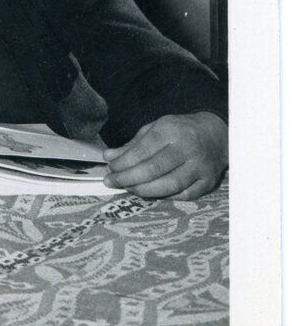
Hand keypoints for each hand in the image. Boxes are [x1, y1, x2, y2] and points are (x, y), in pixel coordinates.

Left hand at [103, 111, 227, 199]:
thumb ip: (132, 144)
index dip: (123, 163)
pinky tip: (150, 194)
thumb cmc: (179, 132)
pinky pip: (184, 195)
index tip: (110, 169)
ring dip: (144, 190)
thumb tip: (109, 157)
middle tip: (111, 182)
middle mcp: (186, 148)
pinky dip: (165, 197)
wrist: (215, 135)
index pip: (142, 151)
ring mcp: (199, 166)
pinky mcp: (208, 181)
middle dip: (128, 178)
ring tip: (128, 188)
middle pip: (153, 169)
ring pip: (168, 185)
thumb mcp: (154, 129)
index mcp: (170, 130)